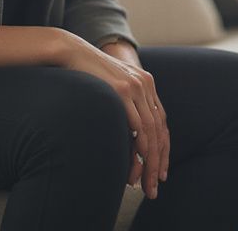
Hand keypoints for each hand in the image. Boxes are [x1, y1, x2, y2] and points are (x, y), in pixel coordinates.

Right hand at [55, 32, 168, 197]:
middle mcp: (145, 84)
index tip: (161, 170)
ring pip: (151, 132)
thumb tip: (126, 134)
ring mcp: (136, 87)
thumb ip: (124, 105)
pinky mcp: (123, 91)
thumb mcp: (112, 89)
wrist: (74, 52)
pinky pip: (137, 127)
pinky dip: (139, 150)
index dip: (163, 148)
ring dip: (150, 162)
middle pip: (160, 129)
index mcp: (146, 83)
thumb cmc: (88, 75)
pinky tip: (136, 167)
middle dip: (159, 161)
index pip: (162, 121)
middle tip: (156, 185)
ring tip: (146, 184)